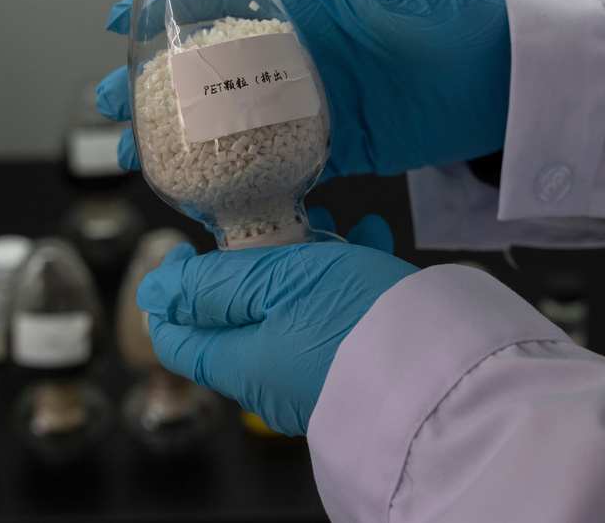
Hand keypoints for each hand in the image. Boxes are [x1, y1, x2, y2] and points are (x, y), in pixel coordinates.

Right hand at [98, 0, 509, 178]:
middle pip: (209, 62)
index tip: (122, 19)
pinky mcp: (334, 141)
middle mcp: (298, 47)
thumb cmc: (462, 7)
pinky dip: (236, 175)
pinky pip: (275, 160)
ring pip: (230, 116)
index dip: (169, 5)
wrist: (511, 75)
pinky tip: (198, 189)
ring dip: (183, 133)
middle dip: (157, 80)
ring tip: (140, 151)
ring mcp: (310, 97)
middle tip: (114, 98)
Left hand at [136, 213, 418, 435]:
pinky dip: (348, 276)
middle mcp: (273, 378)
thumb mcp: (276, 282)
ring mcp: (317, 374)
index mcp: (240, 363)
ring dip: (306, 261)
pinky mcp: (359, 365)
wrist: (448, 370)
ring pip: (293, 308)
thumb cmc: (359, 320)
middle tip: (274, 225)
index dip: (173, 293)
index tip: (189, 250)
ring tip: (333, 224)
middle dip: (253, 263)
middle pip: (239, 316)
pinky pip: (340, 316)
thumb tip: (156, 291)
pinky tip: (371, 239)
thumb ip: (215, 285)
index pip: (177, 338)